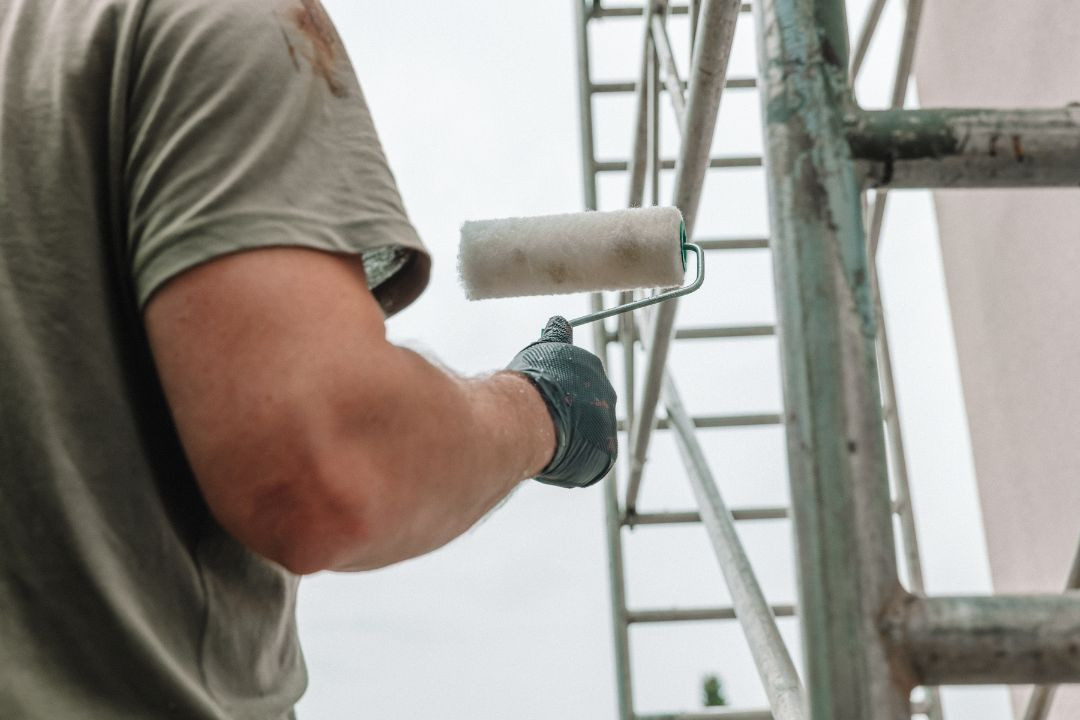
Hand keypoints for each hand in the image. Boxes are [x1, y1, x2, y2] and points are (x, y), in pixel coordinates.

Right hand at [505, 316, 617, 487]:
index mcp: (590, 367)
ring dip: (566, 440)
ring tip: (542, 439)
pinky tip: (552, 457)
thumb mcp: (544, 348)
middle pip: (582, 409)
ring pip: (585, 436)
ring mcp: (607, 424)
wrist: (535, 416)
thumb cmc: (534, 381)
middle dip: (562, 415)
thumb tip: (559, 320)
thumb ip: (555, 335)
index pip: (576, 382)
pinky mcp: (606, 453)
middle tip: (537, 420)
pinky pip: (589, 461)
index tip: (542, 396)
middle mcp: (605, 394)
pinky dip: (572, 462)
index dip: (557, 390)